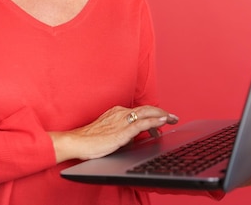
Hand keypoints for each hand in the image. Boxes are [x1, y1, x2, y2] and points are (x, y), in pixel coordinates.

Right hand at [49, 105, 177, 162]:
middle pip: (146, 109)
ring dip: (162, 115)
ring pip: (146, 113)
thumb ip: (122, 133)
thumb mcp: (109, 133)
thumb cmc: (89, 140)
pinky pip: (142, 123)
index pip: (140, 111)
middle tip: (174, 117)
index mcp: (117, 112)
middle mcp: (121, 113)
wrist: (77, 142)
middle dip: (162, 112)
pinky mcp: (122, 131)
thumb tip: (133, 138)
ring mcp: (122, 121)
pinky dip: (154, 121)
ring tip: (172, 119)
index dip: (153, 114)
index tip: (163, 119)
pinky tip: (162, 122)